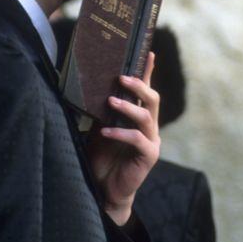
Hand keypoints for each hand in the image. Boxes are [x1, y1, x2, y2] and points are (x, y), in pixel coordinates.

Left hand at [85, 53, 160, 225]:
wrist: (105, 190)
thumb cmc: (102, 158)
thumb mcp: (100, 128)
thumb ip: (102, 111)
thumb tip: (90, 87)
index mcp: (139, 117)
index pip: (145, 90)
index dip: (147, 71)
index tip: (148, 51)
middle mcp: (149, 126)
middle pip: (152, 98)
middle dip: (139, 85)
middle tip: (121, 78)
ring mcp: (151, 141)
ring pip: (146, 116)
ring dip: (128, 107)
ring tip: (110, 101)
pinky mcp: (149, 156)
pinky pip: (137, 139)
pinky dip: (121, 133)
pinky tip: (106, 132)